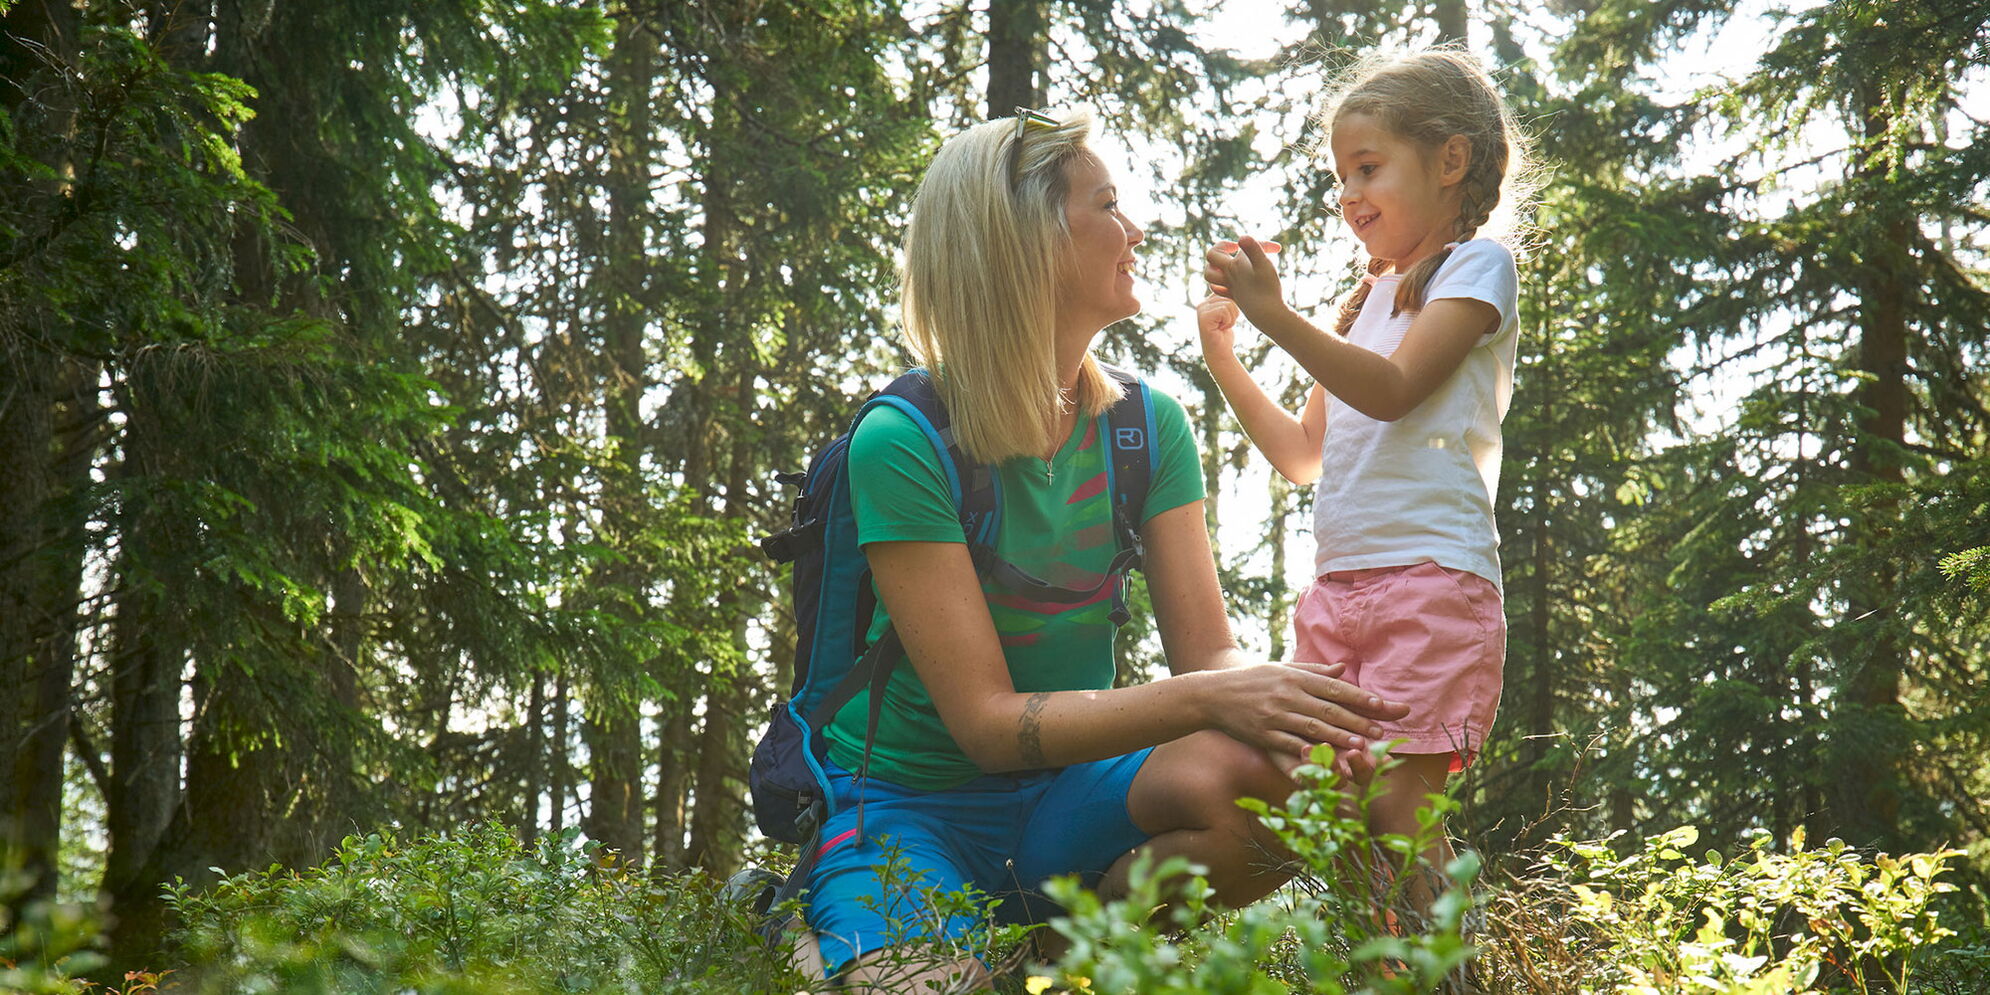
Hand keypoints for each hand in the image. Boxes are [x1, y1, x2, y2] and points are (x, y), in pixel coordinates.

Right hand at [1195, 293, 1240, 359]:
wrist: (1219, 353)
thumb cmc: (1225, 334)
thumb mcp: (1228, 313)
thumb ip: (1228, 299)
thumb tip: (1236, 285)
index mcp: (1207, 301)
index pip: (1228, 292)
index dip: (1234, 307)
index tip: (1226, 320)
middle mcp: (1202, 304)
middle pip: (1229, 297)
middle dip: (1233, 312)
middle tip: (1224, 324)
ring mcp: (1202, 310)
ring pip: (1228, 304)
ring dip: (1231, 318)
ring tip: (1223, 327)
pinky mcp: (1204, 317)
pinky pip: (1225, 311)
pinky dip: (1228, 321)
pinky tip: (1221, 329)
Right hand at [1199, 661, 1408, 776]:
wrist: (1211, 695)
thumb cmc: (1252, 681)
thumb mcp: (1282, 669)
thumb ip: (1314, 671)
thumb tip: (1343, 670)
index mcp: (1295, 676)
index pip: (1335, 687)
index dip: (1360, 698)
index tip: (1382, 705)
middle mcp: (1287, 694)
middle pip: (1329, 709)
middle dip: (1357, 721)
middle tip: (1380, 731)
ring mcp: (1275, 715)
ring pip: (1313, 727)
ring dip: (1339, 737)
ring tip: (1361, 745)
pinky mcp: (1264, 735)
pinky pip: (1291, 744)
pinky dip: (1310, 751)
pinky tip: (1326, 758)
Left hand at [1204, 236, 1284, 324]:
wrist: (1268, 314)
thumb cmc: (1267, 288)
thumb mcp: (1263, 264)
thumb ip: (1253, 249)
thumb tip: (1242, 237)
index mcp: (1231, 267)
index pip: (1215, 252)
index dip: (1229, 244)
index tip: (1249, 247)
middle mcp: (1228, 277)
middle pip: (1210, 262)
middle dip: (1219, 252)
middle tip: (1235, 251)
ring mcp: (1231, 288)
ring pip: (1212, 278)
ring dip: (1218, 268)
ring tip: (1231, 264)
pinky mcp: (1237, 298)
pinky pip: (1221, 290)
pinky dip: (1224, 283)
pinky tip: (1235, 280)